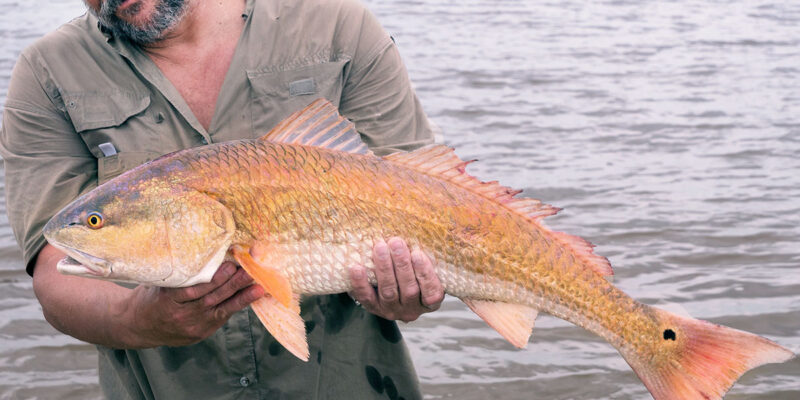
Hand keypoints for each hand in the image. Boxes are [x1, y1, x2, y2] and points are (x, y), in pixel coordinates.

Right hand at [124, 261, 263, 346]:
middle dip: (233, 284)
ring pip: (220, 309)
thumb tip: (205, 250)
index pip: (195, 289)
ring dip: (241, 296)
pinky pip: (221, 318)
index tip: (230, 264)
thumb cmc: (149, 296)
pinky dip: (237, 306)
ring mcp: (191, 327)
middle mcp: (181, 315)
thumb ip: (179, 272)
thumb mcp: (158, 282)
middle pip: (211, 298)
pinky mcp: (200, 334)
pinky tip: (251, 297)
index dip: (215, 278)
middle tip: (250, 269)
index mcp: (166, 300)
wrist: (136, 327)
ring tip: (258, 284)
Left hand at [348, 237, 443, 321]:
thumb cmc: (413, 273)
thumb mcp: (424, 269)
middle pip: (409, 290)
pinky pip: (366, 297)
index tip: (418, 254)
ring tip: (380, 247)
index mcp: (430, 302)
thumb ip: (424, 257)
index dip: (425, 274)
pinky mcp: (373, 308)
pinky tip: (356, 268)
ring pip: (389, 292)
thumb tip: (419, 227)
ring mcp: (392, 310)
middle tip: (396, 243)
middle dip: (402, 265)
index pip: (432, 292)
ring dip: (384, 268)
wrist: (392, 291)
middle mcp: (412, 310)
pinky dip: (360, 283)